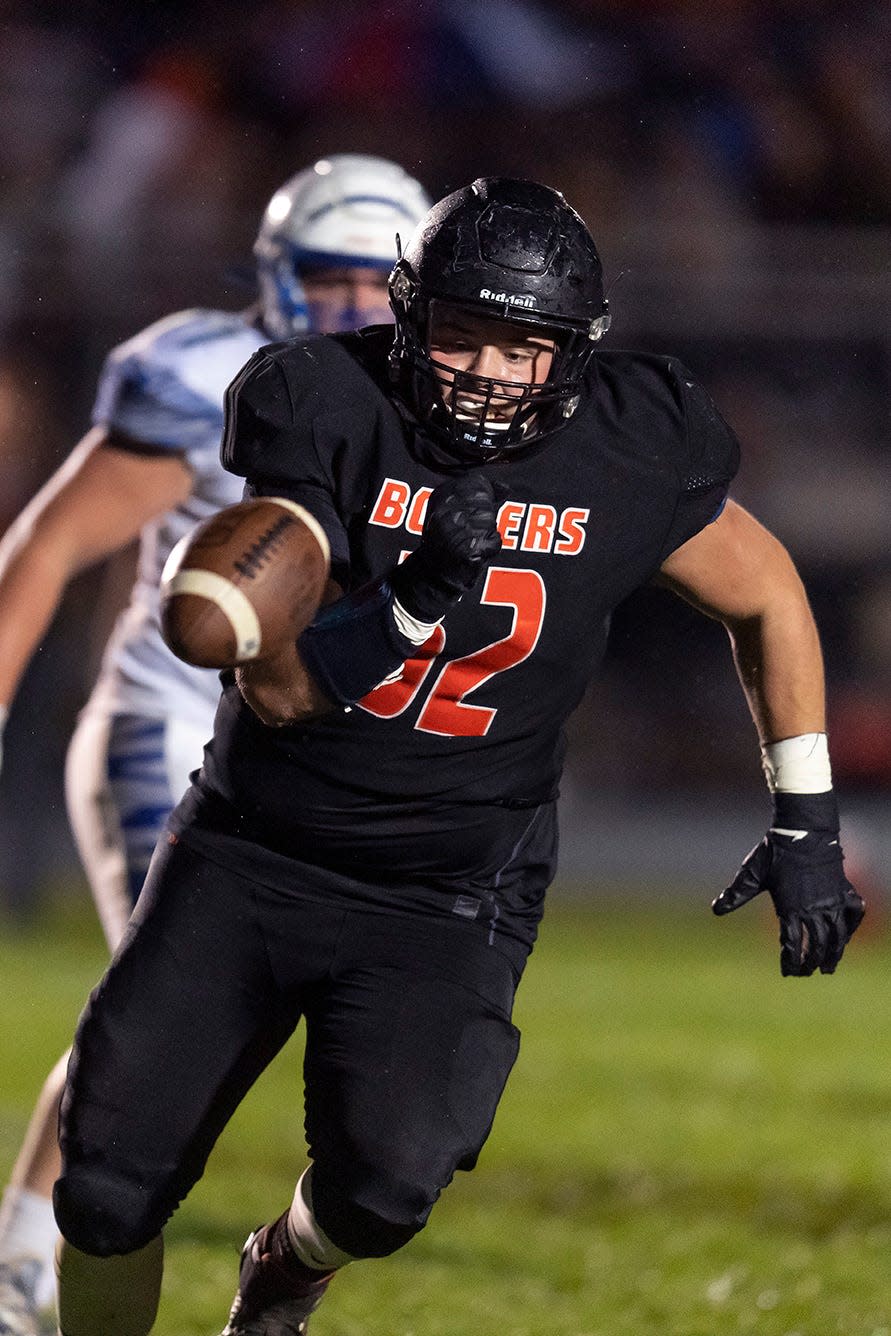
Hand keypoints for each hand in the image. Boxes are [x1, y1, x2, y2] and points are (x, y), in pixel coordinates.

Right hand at [391, 472, 503, 621]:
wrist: (434, 573)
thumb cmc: (447, 540)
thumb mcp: (453, 509)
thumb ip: (478, 494)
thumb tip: (506, 488)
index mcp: (440, 497)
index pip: (476, 483)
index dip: (484, 494)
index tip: (477, 506)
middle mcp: (445, 512)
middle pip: (485, 502)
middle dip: (484, 516)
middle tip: (468, 530)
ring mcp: (456, 531)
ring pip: (491, 522)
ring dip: (486, 533)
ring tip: (469, 541)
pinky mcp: (469, 550)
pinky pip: (495, 542)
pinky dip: (490, 548)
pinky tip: (475, 552)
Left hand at [713, 819, 864, 976]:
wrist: (803, 830)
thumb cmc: (775, 852)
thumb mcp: (751, 874)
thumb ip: (735, 894)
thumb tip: (715, 909)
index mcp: (790, 908)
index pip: (792, 945)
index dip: (790, 962)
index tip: (787, 972)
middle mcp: (814, 909)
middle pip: (816, 946)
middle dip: (811, 963)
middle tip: (806, 973)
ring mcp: (832, 900)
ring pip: (837, 936)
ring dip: (833, 954)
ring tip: (828, 968)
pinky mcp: (844, 890)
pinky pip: (853, 915)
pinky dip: (852, 928)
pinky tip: (846, 936)